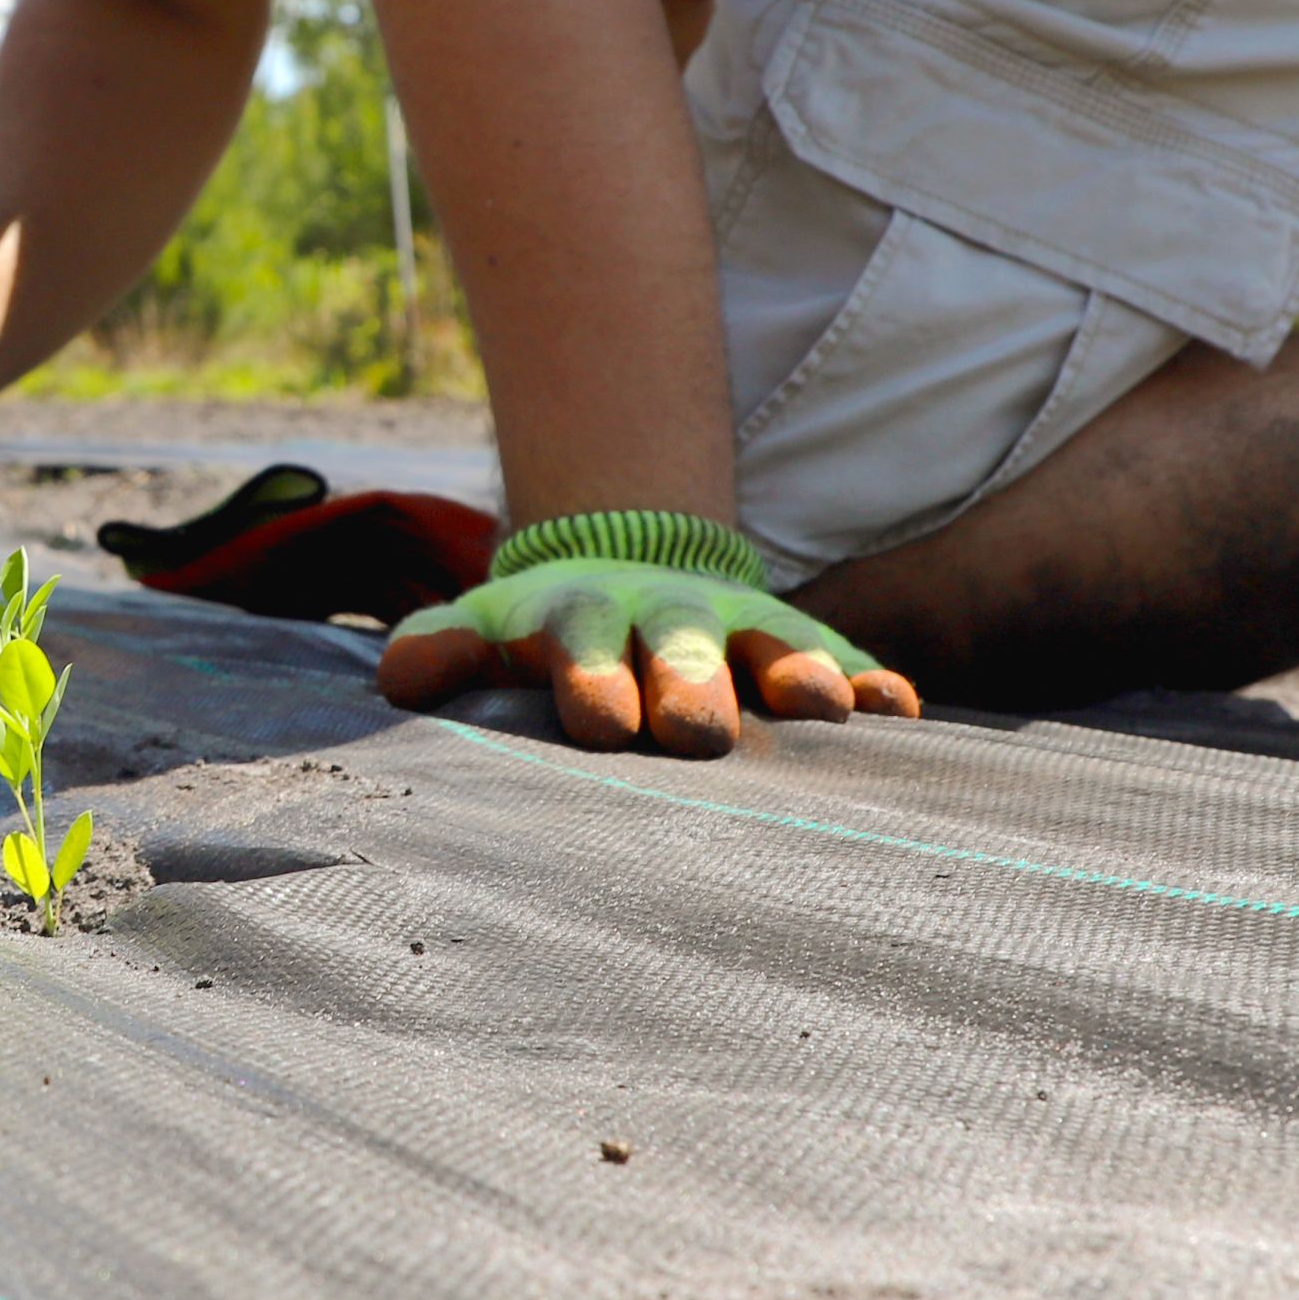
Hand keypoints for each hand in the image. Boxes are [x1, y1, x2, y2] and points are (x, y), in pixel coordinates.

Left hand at [378, 557, 919, 755]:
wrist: (630, 569)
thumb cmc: (546, 633)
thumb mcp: (487, 628)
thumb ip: (439, 650)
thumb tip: (399, 678)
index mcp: (584, 615)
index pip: (582, 643)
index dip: (590, 679)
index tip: (600, 724)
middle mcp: (669, 615)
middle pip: (682, 644)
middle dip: (692, 683)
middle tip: (699, 731)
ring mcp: (744, 626)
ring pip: (776, 642)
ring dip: (799, 669)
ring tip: (821, 708)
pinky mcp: (807, 644)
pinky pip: (847, 658)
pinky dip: (872, 684)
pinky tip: (899, 714)